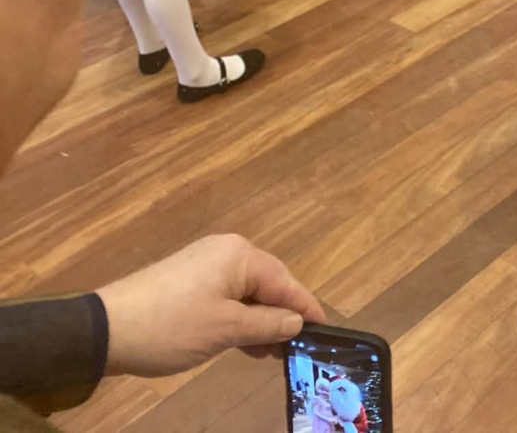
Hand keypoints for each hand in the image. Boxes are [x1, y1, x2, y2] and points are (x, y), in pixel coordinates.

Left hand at [96, 234, 325, 377]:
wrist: (104, 330)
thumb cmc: (173, 326)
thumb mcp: (226, 330)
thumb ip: (267, 325)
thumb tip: (296, 322)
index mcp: (241, 255)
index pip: (286, 282)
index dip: (305, 308)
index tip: (325, 330)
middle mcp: (227, 251)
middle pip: (268, 284)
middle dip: (282, 316)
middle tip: (295, 347)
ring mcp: (205, 264)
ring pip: (247, 292)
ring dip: (259, 320)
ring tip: (269, 352)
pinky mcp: (189, 279)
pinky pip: (227, 296)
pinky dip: (238, 317)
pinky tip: (243, 341)